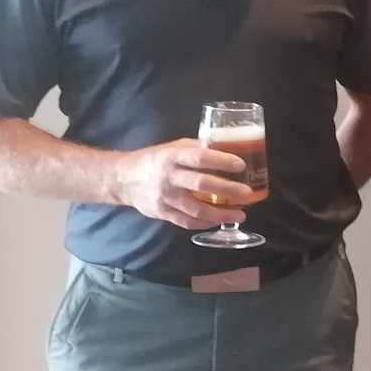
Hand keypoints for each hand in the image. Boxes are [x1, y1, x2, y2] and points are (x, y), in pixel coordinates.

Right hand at [112, 139, 254, 229]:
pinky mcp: (162, 213)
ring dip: (221, 214)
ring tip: (240, 214)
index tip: (241, 165)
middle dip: (228, 190)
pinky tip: (219, 221)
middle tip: (247, 193)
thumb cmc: (154, 159)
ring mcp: (165, 197)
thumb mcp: (173, 147)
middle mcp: (169, 177)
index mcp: (173, 156)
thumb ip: (196, 149)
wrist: (123, 179)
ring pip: (196, 209)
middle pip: (202, 184)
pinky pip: (187, 222)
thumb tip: (226, 149)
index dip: (221, 161)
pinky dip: (205, 223)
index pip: (200, 158)